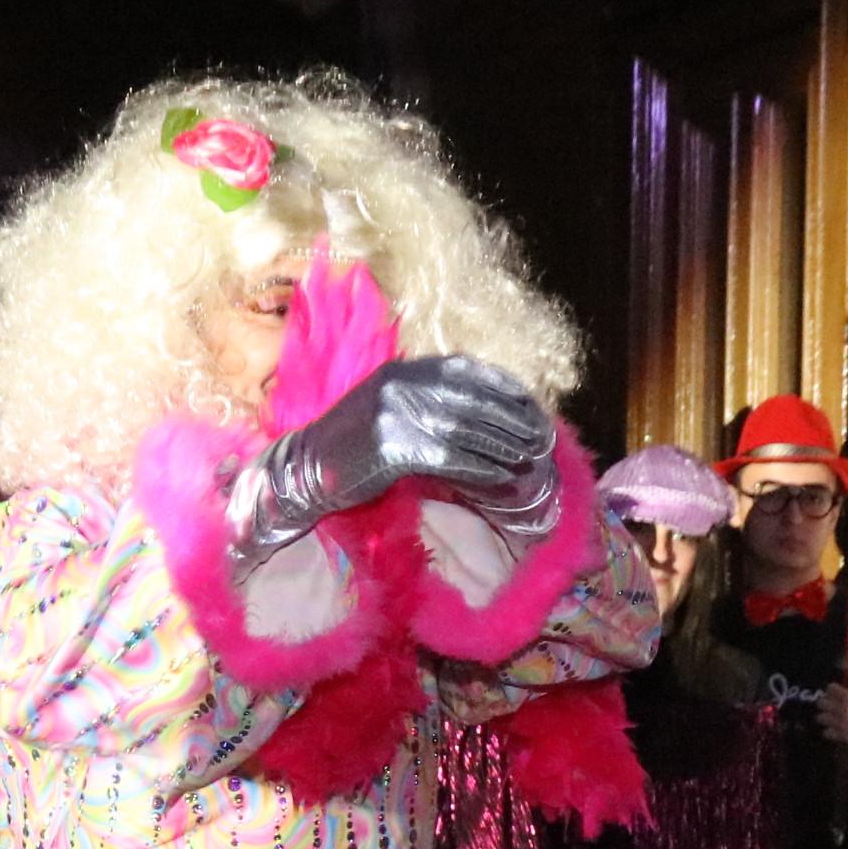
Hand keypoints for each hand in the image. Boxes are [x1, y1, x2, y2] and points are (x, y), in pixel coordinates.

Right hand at [238, 354, 558, 554]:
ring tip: (531, 460)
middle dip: (512, 421)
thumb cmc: (352, 446)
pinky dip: (479, 469)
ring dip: (503, 447)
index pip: (466, 371)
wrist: (306, 469)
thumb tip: (482, 414)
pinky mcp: (390, 446)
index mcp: (402, 369)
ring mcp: (393, 413)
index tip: (532, 407)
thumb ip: (427, 400)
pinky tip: (502, 479)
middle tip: (542, 439)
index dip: (504, 389)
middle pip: (471, 401)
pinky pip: (448, 457)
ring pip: (464, 430)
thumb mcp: (389, 407)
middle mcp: (399, 383)